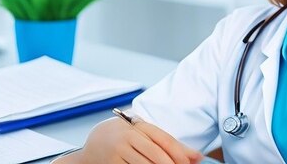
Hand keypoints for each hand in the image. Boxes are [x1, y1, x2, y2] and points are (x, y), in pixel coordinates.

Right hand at [55, 117, 202, 163]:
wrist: (90, 147)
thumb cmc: (122, 138)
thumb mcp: (142, 134)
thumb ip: (166, 143)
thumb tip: (197, 156)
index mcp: (138, 125)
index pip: (164, 139)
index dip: (180, 153)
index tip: (191, 162)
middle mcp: (127, 136)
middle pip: (157, 155)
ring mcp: (118, 151)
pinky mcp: (111, 163)